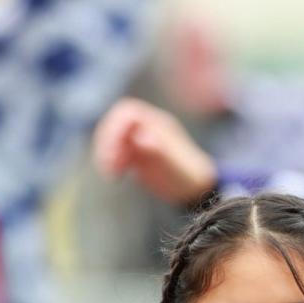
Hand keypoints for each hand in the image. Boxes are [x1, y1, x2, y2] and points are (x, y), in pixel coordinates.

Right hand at [93, 97, 217, 204]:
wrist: (196, 189)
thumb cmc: (189, 176)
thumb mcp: (175, 165)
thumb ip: (158, 149)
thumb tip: (140, 137)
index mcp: (157, 123)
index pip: (127, 113)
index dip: (115, 128)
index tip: (113, 152)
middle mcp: (146, 127)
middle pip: (116, 124)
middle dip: (108, 142)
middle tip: (109, 165)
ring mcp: (140, 139)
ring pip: (114, 138)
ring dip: (107, 152)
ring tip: (111, 173)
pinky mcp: (136, 154)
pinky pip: (117, 151)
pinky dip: (111, 161)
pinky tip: (115, 176)